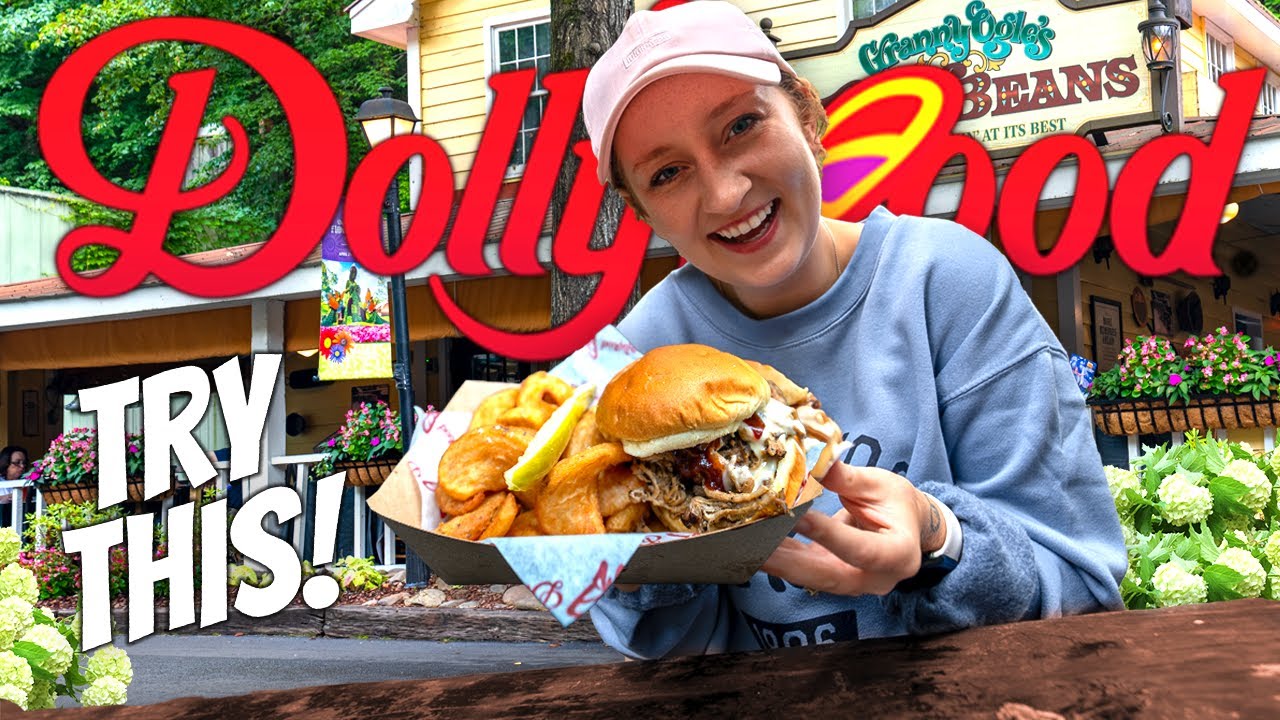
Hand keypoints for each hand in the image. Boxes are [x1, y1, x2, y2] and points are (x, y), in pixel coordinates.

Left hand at [760, 462, 946, 595]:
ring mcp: (854, 585)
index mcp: (899, 554)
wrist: (907, 526)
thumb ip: (845, 478)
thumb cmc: (896, 502)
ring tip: (746, 545)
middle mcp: (877, 579)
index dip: (828, 536)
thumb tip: (815, 460)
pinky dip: (779, 559)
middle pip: (829, 574)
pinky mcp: (833, 581)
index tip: (798, 517)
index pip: (861, 549)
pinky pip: (804, 573)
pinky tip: (754, 545)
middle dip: (789, 560)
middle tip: (756, 542)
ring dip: (777, 562)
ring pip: (811, 578)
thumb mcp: (878, 484)